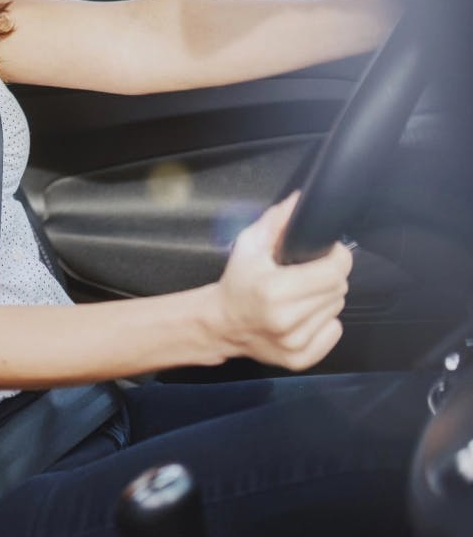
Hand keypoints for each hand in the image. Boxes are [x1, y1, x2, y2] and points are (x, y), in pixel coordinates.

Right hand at [214, 191, 352, 369]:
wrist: (221, 323)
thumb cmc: (237, 282)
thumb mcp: (249, 245)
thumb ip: (276, 221)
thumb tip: (300, 201)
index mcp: (273, 289)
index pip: (333, 272)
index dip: (338, 257)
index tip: (329, 252)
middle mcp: (286, 319)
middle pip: (338, 290)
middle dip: (329, 277)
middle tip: (309, 273)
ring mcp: (294, 343)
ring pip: (337, 311)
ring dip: (325, 299)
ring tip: (302, 294)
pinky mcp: (299, 359)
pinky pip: (334, 333)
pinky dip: (325, 322)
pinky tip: (304, 315)